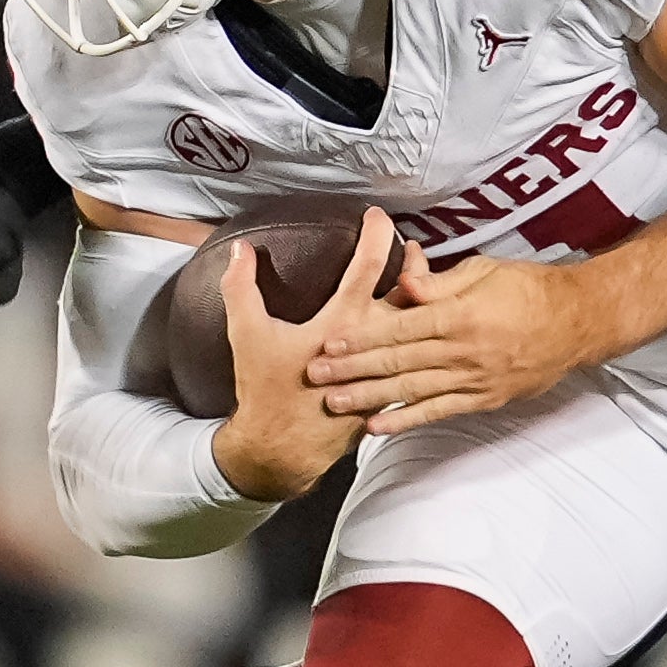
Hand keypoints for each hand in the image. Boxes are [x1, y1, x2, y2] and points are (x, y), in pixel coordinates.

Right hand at [211, 214, 395, 499]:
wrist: (282, 451)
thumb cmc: (267, 392)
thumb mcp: (247, 336)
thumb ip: (241, 288)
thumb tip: (240, 250)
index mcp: (342, 323)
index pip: (369, 267)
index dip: (377, 235)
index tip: (377, 215)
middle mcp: (372, 343)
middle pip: (410, 294)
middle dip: (415, 267)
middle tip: (414, 246)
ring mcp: (384, 370)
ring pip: (417, 327)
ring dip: (423, 301)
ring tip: (426, 281)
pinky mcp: (388, 392)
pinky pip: (414, 360)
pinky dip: (419, 340)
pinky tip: (420, 333)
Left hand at [308, 243, 605, 433]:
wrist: (579, 323)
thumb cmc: (531, 289)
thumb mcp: (484, 271)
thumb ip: (439, 283)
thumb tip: (402, 285)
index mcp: (461, 315)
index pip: (400, 328)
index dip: (361, 337)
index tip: (329, 342)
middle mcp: (464, 352)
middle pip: (398, 362)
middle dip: (352, 369)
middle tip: (315, 376)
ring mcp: (475, 380)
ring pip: (412, 391)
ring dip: (369, 398)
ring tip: (334, 403)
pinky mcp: (484, 399)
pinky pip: (438, 411)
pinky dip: (406, 420)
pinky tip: (377, 427)